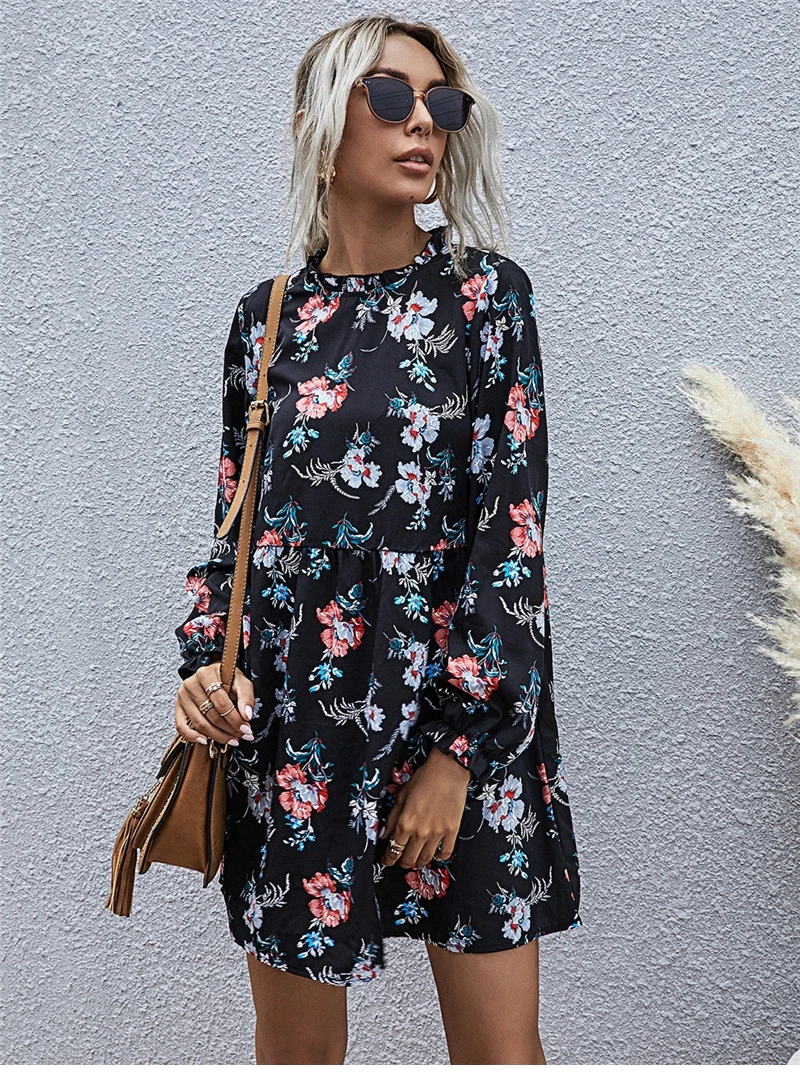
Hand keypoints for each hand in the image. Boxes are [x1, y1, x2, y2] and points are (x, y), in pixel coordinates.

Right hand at [175, 662, 254, 745]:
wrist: (214, 673)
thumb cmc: (228, 678)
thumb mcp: (241, 682)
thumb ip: (246, 697)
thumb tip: (246, 716)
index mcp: (206, 675)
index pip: (221, 703)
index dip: (235, 719)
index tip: (246, 729)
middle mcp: (191, 684)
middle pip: (211, 715)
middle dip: (229, 730)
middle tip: (242, 736)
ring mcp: (183, 696)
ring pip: (199, 724)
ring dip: (217, 736)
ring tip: (232, 740)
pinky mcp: (178, 707)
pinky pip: (181, 727)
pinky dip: (193, 737)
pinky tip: (206, 741)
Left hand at [380, 745, 470, 868]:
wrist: (448, 771)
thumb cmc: (423, 779)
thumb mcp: (401, 795)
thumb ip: (392, 818)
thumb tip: (384, 835)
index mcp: (405, 823)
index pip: (393, 850)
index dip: (388, 859)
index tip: (386, 861)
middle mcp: (420, 832)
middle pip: (408, 858)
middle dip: (402, 863)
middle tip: (400, 861)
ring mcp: (437, 833)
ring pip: (425, 858)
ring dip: (418, 861)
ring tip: (416, 859)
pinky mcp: (452, 831)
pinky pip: (445, 852)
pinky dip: (439, 857)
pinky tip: (436, 854)